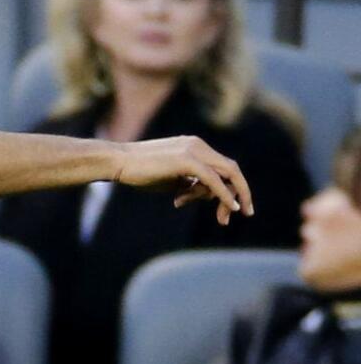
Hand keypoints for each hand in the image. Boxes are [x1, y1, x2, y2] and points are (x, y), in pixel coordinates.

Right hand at [114, 136, 253, 225]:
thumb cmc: (139, 172)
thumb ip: (191, 184)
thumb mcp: (171, 180)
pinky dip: (225, 194)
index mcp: (194, 146)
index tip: (232, 208)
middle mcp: (197, 145)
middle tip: (245, 214)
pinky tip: (232, 207)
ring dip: (231, 198)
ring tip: (223, 218)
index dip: (230, 188)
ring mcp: (193, 150)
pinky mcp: (187, 160)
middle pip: (231, 169)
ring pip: (226, 174)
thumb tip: (208, 195)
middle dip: (241, 192)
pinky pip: (214, 179)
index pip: (222, 167)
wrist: (118, 163)